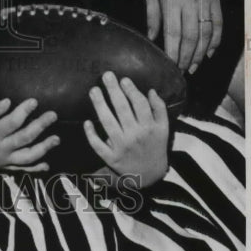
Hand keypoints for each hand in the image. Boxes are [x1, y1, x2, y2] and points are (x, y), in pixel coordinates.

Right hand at [0, 98, 58, 172]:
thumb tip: (8, 102)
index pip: (12, 122)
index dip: (25, 111)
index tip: (35, 101)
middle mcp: (0, 148)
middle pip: (25, 138)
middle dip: (41, 126)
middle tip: (53, 115)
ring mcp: (3, 160)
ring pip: (27, 156)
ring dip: (44, 148)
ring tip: (56, 139)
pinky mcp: (2, 167)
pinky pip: (21, 170)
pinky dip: (34, 168)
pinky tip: (46, 165)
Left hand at [84, 72, 168, 186]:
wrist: (150, 175)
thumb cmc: (155, 146)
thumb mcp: (163, 128)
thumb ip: (159, 109)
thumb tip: (151, 90)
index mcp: (149, 128)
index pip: (139, 104)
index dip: (131, 90)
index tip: (123, 79)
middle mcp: (135, 136)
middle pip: (122, 109)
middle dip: (113, 91)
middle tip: (106, 75)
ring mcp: (122, 147)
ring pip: (108, 123)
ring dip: (100, 105)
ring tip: (94, 90)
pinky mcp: (111, 158)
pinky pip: (99, 145)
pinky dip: (92, 135)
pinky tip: (87, 122)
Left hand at [146, 0, 221, 72]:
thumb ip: (153, 15)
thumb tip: (153, 37)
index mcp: (172, 1)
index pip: (174, 33)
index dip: (173, 52)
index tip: (170, 65)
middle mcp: (191, 2)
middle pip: (192, 37)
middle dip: (187, 57)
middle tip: (182, 70)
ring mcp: (206, 0)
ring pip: (207, 32)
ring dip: (201, 52)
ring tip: (193, 66)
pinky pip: (218, 23)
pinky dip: (216, 40)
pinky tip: (209, 52)